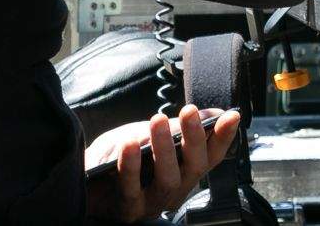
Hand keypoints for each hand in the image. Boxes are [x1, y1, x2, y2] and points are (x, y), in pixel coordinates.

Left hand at [84, 105, 240, 222]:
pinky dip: (131, 165)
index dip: (224, 137)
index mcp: (185, 172)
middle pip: (193, 168)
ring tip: (158, 120)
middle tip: (190, 111)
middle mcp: (175, 190)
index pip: (211, 156)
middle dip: (194, 138)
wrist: (87, 181)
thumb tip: (215, 114)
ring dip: (164, 149)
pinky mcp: (127, 209)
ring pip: (166, 180)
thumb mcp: (152, 136)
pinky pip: (131, 188)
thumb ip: (179, 129)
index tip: (232, 116)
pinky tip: (129, 143)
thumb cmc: (122, 157)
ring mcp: (152, 203)